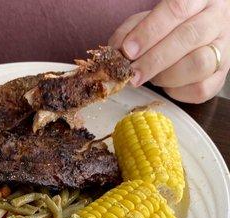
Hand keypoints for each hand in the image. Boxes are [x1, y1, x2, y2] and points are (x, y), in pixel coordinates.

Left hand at [108, 0, 229, 102]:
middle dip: (154, 59)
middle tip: (132, 74)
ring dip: (167, 76)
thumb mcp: (148, 20)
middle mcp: (217, 20)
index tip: (128, 50)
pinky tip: (167, 85)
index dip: (150, 31)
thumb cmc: (169, 28)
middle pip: (189, 37)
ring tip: (152, 77)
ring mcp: (224, 49)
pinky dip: (178, 92)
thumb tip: (116, 51)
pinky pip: (201, 89)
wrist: (199, 37)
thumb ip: (130, 31)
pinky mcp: (221, 76)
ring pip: (199, 64)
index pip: (177, 8)